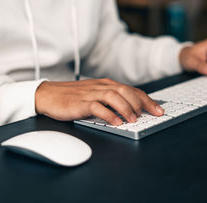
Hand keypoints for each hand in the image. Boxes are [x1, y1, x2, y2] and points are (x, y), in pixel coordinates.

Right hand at [35, 78, 163, 125]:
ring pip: (114, 97)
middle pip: (126, 91)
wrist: (48, 95)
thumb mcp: (94, 95)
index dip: (146, 100)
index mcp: (106, 84)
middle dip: (141, 103)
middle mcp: (100, 87)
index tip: (158, 109)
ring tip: (133, 120)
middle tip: (149, 115)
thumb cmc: (72, 97)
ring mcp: (90, 94)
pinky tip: (116, 122)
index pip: (131, 90)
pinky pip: (97, 107)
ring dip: (126, 108)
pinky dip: (108, 115)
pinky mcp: (80, 103)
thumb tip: (130, 109)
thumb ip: (111, 100)